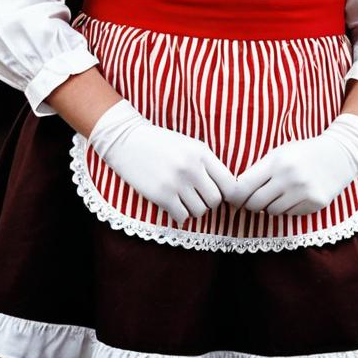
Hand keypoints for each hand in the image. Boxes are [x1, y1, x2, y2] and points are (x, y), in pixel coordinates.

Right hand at [87, 98, 236, 226]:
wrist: (127, 141)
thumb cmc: (161, 143)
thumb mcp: (189, 145)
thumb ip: (207, 163)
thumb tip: (227, 190)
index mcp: (202, 152)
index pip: (229, 184)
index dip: (226, 193)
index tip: (217, 193)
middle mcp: (192, 167)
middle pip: (215, 200)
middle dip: (207, 201)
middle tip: (196, 195)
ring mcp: (176, 182)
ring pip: (199, 211)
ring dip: (192, 209)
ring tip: (182, 198)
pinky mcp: (161, 195)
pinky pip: (182, 217)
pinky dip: (179, 214)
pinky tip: (172, 204)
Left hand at [227, 113, 357, 216]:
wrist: (339, 154)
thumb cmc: (302, 153)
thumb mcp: (279, 153)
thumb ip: (259, 171)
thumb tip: (236, 195)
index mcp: (276, 161)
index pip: (244, 186)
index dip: (235, 196)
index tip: (234, 198)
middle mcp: (289, 177)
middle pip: (255, 203)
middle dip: (251, 204)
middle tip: (253, 200)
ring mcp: (303, 191)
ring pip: (272, 211)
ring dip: (270, 206)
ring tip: (280, 193)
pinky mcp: (315, 203)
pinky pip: (290, 214)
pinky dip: (288, 208)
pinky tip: (296, 195)